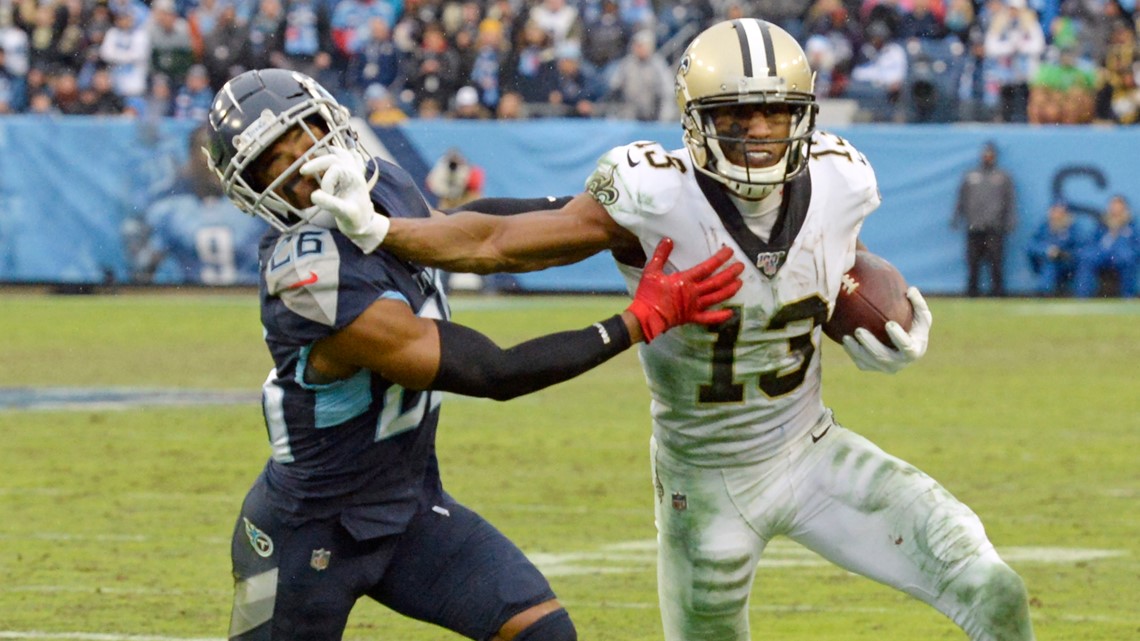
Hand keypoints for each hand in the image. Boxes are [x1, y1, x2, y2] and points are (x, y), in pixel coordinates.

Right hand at [300, 148, 388, 252]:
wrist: (364, 225)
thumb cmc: (355, 221)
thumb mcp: (344, 214)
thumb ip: (330, 204)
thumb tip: (314, 195)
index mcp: (355, 178)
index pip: (335, 170)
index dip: (326, 181)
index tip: (322, 196)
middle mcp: (354, 172)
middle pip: (335, 157)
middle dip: (318, 162)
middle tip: (302, 171)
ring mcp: (353, 172)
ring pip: (341, 154)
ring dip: (328, 152)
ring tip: (315, 153)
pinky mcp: (349, 176)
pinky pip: (346, 158)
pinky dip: (337, 154)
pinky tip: (328, 153)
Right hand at [626, 238, 742, 342]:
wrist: (645, 317)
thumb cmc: (648, 294)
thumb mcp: (651, 271)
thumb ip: (661, 255)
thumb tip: (668, 240)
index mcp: (685, 280)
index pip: (707, 267)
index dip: (720, 258)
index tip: (730, 251)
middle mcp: (693, 293)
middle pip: (717, 282)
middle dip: (730, 273)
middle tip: (741, 266)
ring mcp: (694, 306)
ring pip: (717, 298)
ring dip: (730, 290)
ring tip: (740, 283)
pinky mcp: (691, 318)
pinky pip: (709, 318)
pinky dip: (720, 316)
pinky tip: (730, 313)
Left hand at [840, 286, 931, 372]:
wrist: (904, 344)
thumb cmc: (914, 325)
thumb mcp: (921, 314)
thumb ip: (918, 303)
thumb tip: (910, 290)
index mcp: (915, 351)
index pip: (907, 347)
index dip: (898, 337)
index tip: (889, 324)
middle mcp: (900, 363)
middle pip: (883, 357)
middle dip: (870, 345)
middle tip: (859, 330)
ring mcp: (885, 368)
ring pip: (868, 362)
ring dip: (856, 350)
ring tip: (846, 337)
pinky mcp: (873, 368)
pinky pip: (861, 363)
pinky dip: (852, 353)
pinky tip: (844, 341)